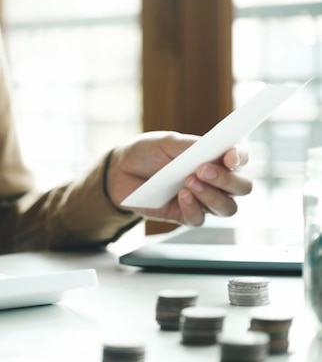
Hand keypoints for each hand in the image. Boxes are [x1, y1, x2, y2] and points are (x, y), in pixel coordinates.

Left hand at [107, 131, 252, 225]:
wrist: (120, 171)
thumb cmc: (147, 153)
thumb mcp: (166, 142)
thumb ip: (190, 146)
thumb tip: (212, 148)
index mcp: (214, 157)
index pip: (239, 158)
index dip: (240, 157)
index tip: (229, 156)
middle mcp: (215, 181)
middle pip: (242, 187)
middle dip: (227, 180)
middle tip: (202, 170)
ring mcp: (202, 200)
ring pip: (227, 208)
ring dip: (211, 195)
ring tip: (188, 182)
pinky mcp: (185, 215)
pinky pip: (199, 219)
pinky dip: (193, 208)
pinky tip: (180, 196)